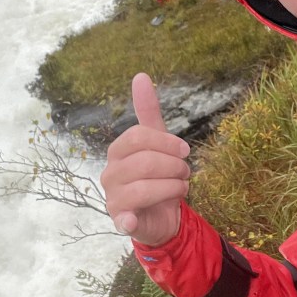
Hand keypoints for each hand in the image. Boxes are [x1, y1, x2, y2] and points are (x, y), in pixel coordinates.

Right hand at [101, 73, 190, 246]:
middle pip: (144, 162)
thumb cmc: (157, 176)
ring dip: (173, 187)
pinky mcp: (121, 221)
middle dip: (173, 166)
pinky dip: (128, 220)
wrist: (161, 214)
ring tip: (182, 187)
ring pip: (143, 188)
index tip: (185, 151)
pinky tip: (134, 219)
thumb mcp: (157, 143)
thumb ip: (148, 112)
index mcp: (117, 151)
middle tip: (186, 171)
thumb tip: (141, 75)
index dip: (167, 142)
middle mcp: (110, 173)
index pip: (138, 137)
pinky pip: (123, 219)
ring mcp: (113, 198)